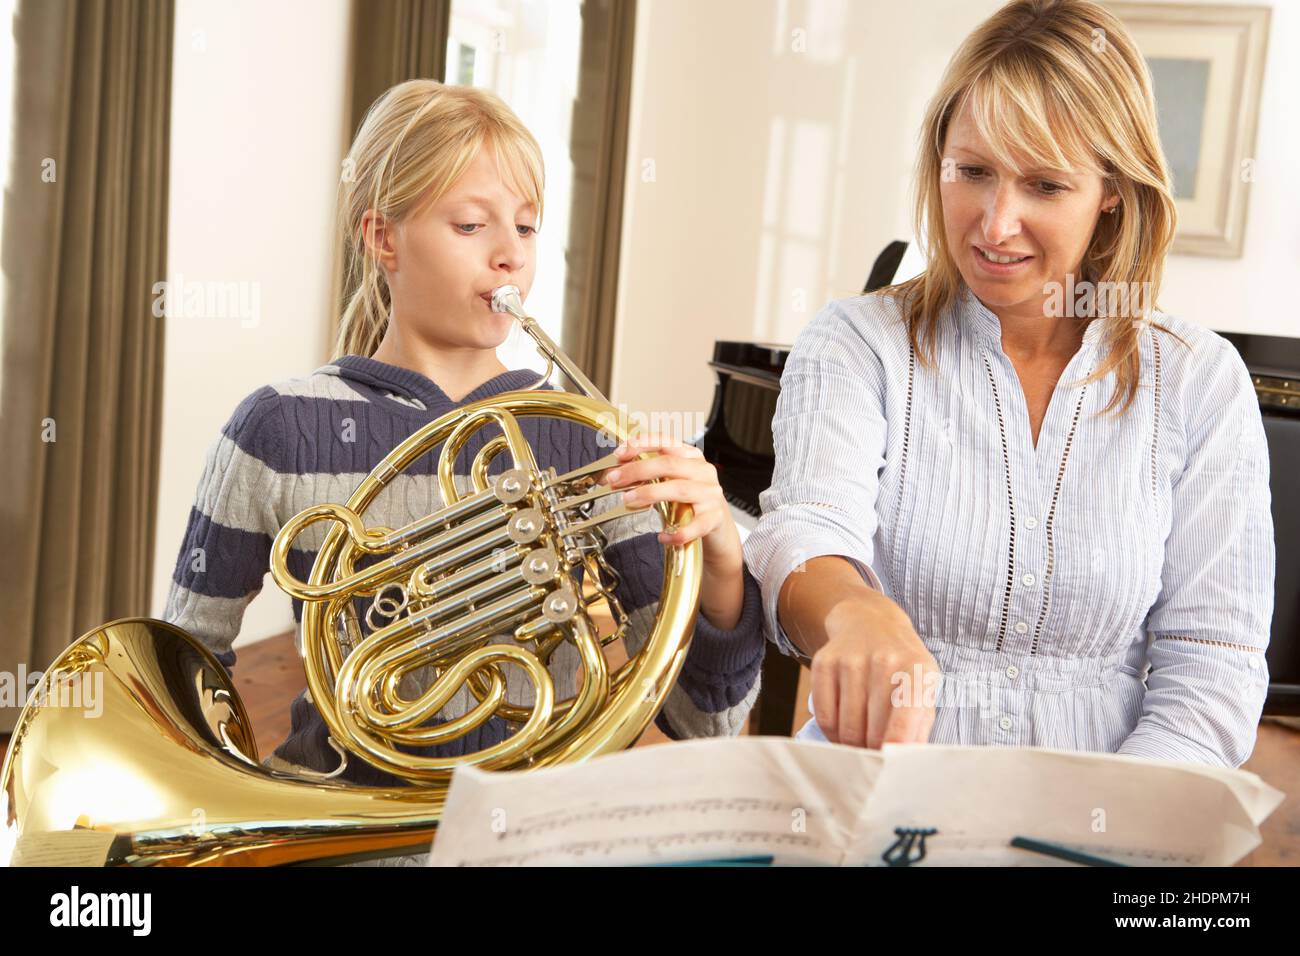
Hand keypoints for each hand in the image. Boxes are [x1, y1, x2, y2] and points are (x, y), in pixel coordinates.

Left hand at [601, 434, 743, 628]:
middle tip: (614, 480)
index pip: (665, 442)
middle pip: (668, 464)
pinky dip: (677, 532)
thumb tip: (616, 473)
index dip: (641, 444)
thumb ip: (649, 475)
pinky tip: (662, 536)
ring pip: (678, 489)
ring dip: (649, 494)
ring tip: (628, 501)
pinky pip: (694, 525)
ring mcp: (711, 494)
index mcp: (691, 457)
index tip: (619, 453)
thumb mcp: (671, 482)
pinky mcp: (715, 518)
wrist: (718, 528)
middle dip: (637, 470)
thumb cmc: (690, 502)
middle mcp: (703, 471)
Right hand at [812, 593, 937, 748]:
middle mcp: (884, 661)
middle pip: (872, 730)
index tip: (890, 766)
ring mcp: (850, 660)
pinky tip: (843, 727)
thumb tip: (908, 762)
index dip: (896, 746)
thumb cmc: (903, 666)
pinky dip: (833, 733)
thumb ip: (920, 726)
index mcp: (917, 669)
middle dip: (874, 751)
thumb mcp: (923, 688)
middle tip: (877, 754)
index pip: (905, 715)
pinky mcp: (824, 663)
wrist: (870, 623)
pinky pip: (824, 716)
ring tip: (862, 740)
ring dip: (853, 744)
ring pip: (847, 727)